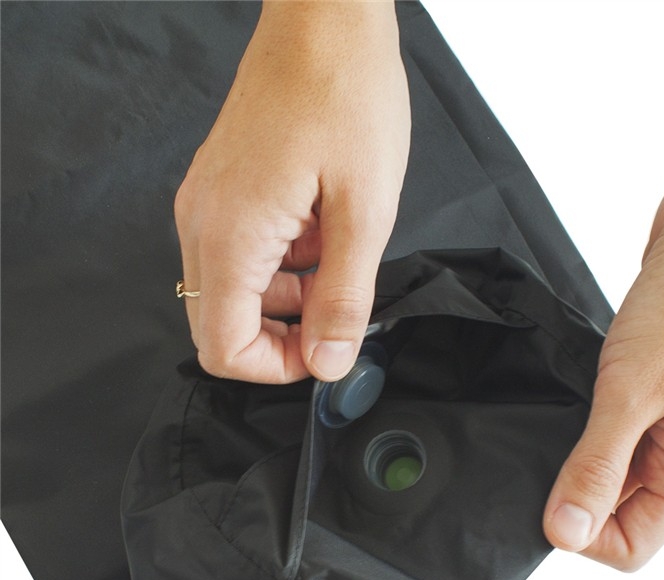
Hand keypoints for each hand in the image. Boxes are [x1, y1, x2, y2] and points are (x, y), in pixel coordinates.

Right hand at [174, 1, 409, 382]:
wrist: (324, 20)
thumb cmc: (346, 96)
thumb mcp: (365, 211)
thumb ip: (344, 297)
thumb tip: (329, 362)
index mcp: (231, 235)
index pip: (223, 348)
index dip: (276, 367)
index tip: (326, 350)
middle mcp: (203, 223)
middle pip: (220, 326)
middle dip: (282, 338)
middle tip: (338, 312)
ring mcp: (208, 204)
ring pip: (233, 294)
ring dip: (288, 300)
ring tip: (339, 260)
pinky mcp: (223, 191)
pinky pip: (242, 256)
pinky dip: (283, 266)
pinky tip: (323, 234)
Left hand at [543, 128, 663, 569]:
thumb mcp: (635, 395)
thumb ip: (597, 466)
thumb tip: (565, 534)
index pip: (630, 545)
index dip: (583, 535)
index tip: (547, 496)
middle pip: (615, 510)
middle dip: (572, 493)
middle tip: (536, 453)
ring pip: (608, 464)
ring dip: (574, 453)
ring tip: (550, 419)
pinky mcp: (647, 383)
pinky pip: (606, 424)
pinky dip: (580, 419)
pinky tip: (563, 395)